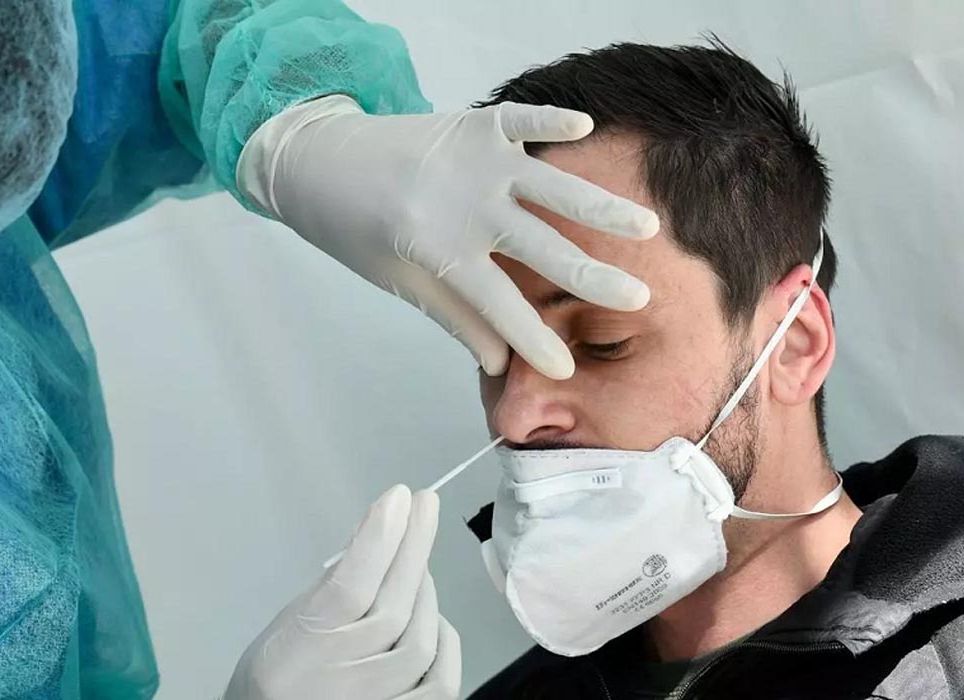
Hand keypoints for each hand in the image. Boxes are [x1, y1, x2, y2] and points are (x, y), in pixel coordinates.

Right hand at [224, 486, 459, 699]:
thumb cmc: (280, 672)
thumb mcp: (289, 622)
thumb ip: (333, 583)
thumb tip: (377, 529)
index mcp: (296, 653)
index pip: (347, 588)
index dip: (378, 540)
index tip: (399, 499)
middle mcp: (331, 686)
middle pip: (391, 610)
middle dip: (412, 549)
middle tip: (425, 509)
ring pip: (419, 643)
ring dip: (426, 596)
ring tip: (418, 571)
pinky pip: (440, 684)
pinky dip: (446, 645)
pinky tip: (436, 621)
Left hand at [238, 96, 658, 379]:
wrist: (317, 160)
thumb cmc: (354, 228)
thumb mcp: (399, 280)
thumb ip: (454, 314)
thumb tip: (501, 361)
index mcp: (436, 246)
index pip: (498, 303)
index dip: (532, 339)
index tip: (566, 369)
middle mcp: (462, 202)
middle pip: (541, 247)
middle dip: (594, 275)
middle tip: (640, 295)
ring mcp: (472, 159)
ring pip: (549, 186)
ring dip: (600, 206)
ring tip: (645, 225)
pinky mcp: (472, 124)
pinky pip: (522, 121)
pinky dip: (553, 123)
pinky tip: (586, 129)